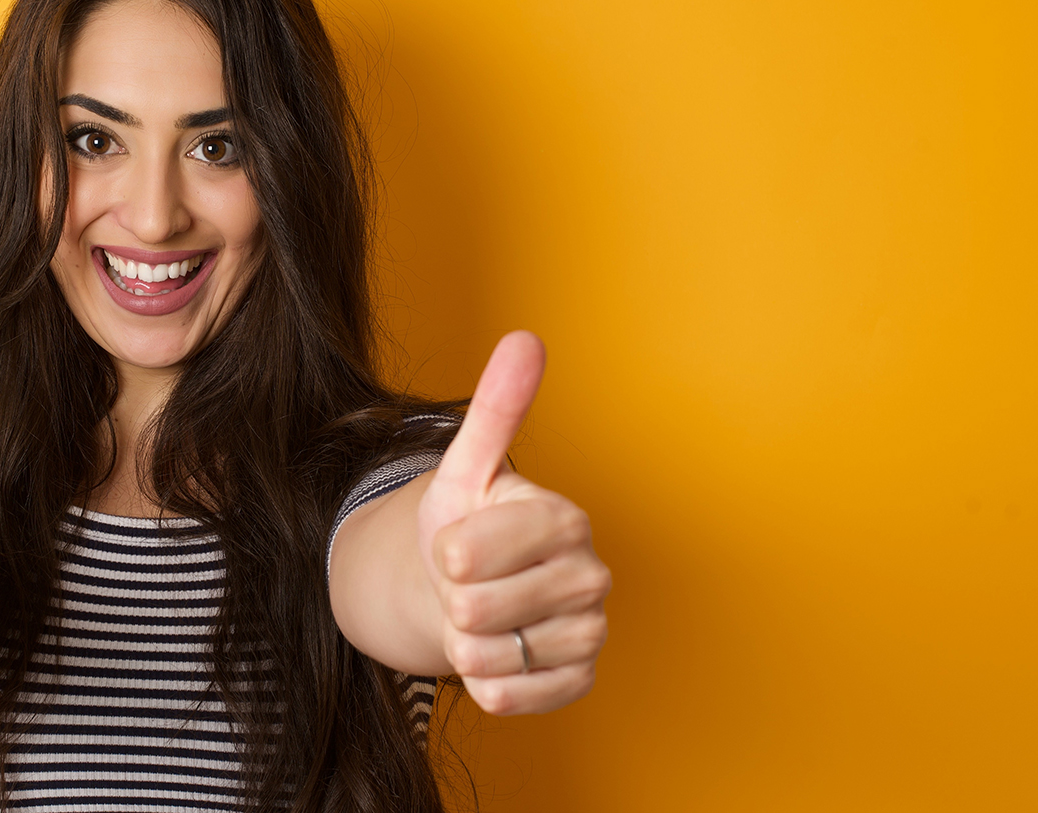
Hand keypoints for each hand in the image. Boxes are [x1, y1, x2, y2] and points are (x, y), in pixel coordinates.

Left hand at [416, 331, 609, 714]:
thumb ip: (496, 409)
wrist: (471, 592)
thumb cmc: (468, 525)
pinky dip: (485, 682)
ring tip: (481, 615)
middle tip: (469, 582)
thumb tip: (525, 339)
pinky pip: (509, 698)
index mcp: (563, 518)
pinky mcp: (580, 681)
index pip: (470, 553)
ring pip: (488, 656)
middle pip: (473, 608)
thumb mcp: (466, 468)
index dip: (446, 552)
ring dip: (464, 641)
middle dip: (452, 599)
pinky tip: (496, 654)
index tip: (457, 542)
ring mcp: (590, 632)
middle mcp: (591, 576)